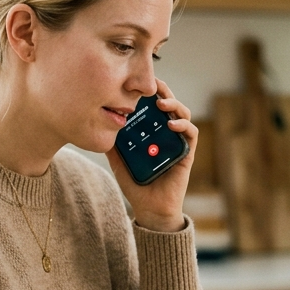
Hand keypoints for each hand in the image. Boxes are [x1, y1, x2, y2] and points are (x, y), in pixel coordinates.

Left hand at [105, 79, 195, 233]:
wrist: (150, 208)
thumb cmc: (136, 184)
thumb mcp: (119, 161)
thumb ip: (113, 145)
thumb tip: (99, 125)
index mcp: (151, 132)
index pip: (153, 106)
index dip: (149, 92)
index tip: (139, 82)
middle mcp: (166, 133)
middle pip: (169, 105)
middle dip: (163, 91)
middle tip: (154, 84)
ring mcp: (177, 141)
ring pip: (183, 114)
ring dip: (174, 105)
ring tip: (162, 103)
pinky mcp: (187, 152)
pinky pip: (191, 133)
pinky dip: (183, 125)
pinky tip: (171, 125)